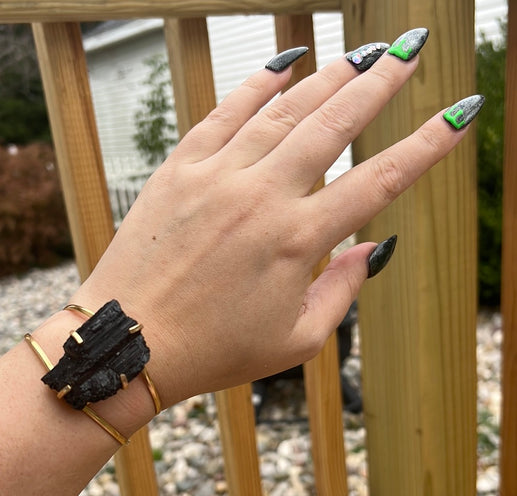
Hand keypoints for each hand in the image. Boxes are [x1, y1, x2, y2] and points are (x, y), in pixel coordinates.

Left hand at [72, 30, 480, 407]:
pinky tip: (283, 67)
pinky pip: (223, 114)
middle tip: (409, 51)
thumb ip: (343, 289)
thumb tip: (375, 248)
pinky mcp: (179, 170)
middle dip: (379, 84)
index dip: (426, 146)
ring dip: (327, 79)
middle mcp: (260, 198)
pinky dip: (256, 86)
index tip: (457, 116)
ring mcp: (216, 178)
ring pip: (283, 111)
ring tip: (358, 55)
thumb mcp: (296, 339)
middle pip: (334, 125)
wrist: (133, 342)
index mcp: (296, 241)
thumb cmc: (215, 350)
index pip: (378, 181)